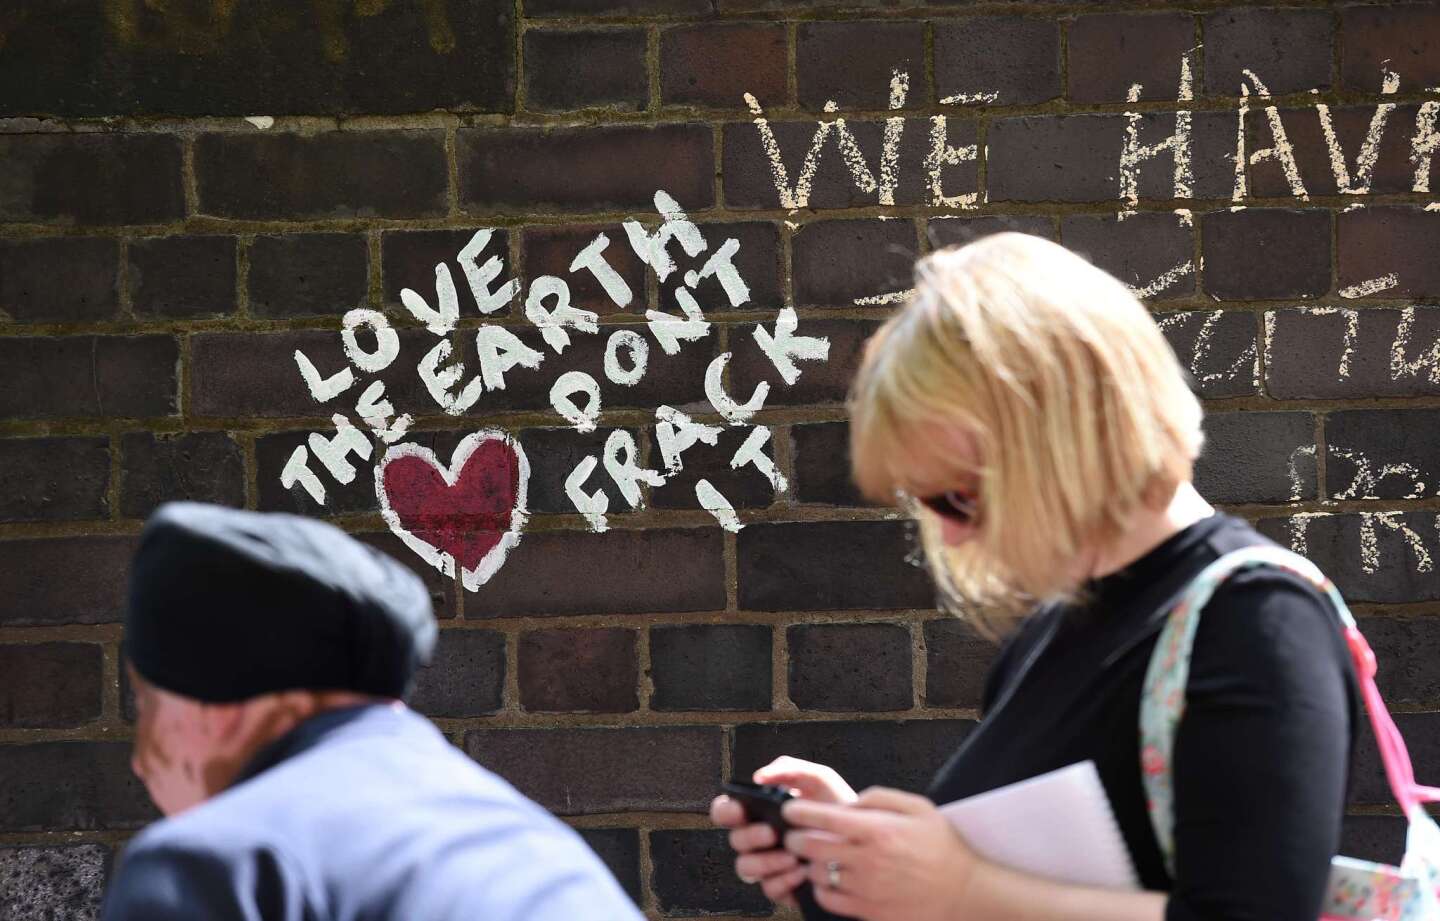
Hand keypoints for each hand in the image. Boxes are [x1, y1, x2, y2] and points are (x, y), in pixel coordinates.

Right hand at [710, 757, 857, 906]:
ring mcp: (767, 864)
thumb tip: (760, 777)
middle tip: (772, 833)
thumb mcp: (818, 779)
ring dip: (766, 861)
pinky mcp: (781, 886)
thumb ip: (790, 768)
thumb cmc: (836, 806)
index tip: (740, 808)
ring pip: (746, 867)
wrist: (863, 839)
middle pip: (734, 840)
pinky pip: (769, 888)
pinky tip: (802, 871)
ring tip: (792, 855)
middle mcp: (758, 839)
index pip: (726, 811)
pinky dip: (783, 880)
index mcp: (760, 812)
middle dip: (749, 836)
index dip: (725, 810)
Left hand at [781, 787, 978, 920]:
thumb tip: (847, 806)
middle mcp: (868, 860)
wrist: (964, 892)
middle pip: (811, 847)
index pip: (824, 818)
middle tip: (797, 834)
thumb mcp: (918, 807)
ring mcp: (866, 889)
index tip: (790, 810)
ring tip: (817, 857)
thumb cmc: (942, 847)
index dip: (799, 812)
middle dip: (796, 837)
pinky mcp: (867, 911)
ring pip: (817, 873)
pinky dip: (821, 888)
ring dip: (810, 863)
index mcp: (878, 830)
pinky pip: (828, 899)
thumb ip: (879, 798)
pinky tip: (830, 880)